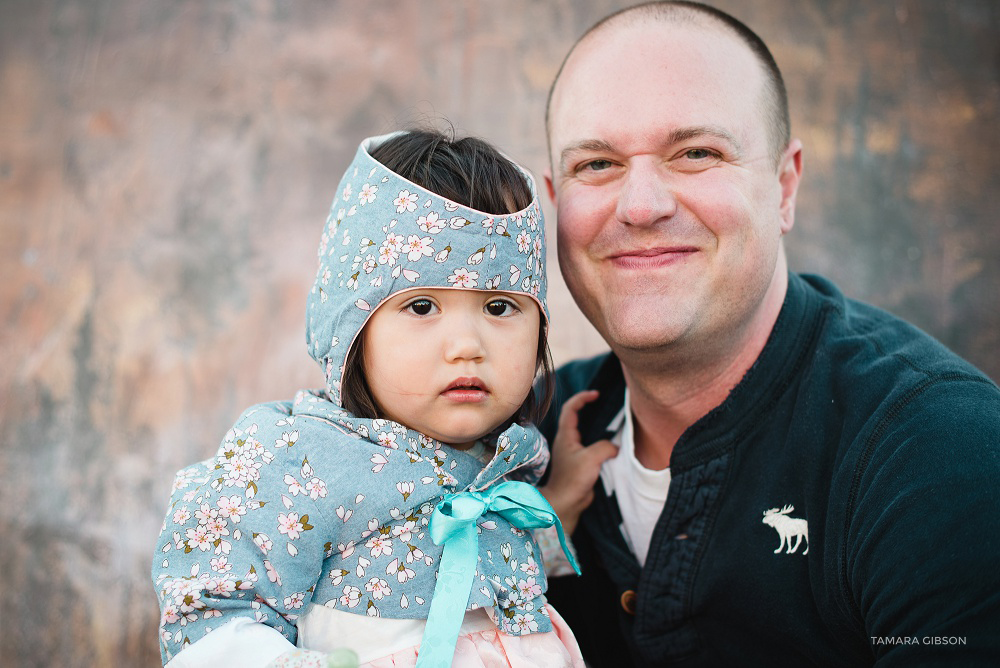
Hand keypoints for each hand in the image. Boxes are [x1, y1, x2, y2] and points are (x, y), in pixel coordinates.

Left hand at [540, 390, 617, 535]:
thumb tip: (614, 447)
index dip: (582, 398)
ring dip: (596, 426)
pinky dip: (601, 442)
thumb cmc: (572, 480)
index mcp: (566, 436)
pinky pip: (592, 447)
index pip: (571, 409)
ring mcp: (574, 452)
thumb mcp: (591, 459)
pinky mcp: (581, 464)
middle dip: (588, 407)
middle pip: (576, 417)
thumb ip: (605, 447)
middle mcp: (568, 442)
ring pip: (585, 433)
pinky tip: (612, 445)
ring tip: (610, 422)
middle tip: (603, 402)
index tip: (596, 394)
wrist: (565, 503)